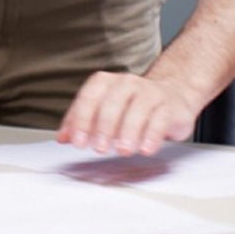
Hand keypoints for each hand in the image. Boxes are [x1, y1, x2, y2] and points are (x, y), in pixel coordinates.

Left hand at [57, 71, 203, 156]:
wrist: (171, 94)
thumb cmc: (130, 104)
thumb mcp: (104, 109)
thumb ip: (82, 122)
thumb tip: (62, 138)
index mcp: (105, 82)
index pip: (89, 98)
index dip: (81, 120)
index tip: (77, 141)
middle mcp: (127, 83)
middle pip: (112, 104)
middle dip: (103, 128)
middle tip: (98, 148)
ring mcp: (150, 93)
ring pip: (137, 111)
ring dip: (128, 133)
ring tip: (122, 151)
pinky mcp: (170, 106)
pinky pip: (160, 120)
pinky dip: (152, 136)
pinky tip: (145, 149)